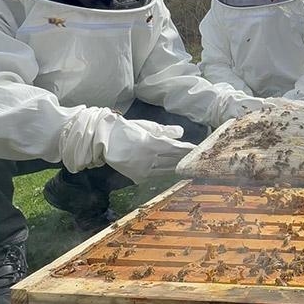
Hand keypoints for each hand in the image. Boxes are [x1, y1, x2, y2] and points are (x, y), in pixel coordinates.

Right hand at [60, 108, 196, 181]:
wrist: (105, 141)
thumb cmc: (128, 130)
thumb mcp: (148, 126)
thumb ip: (166, 131)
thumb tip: (181, 132)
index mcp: (152, 144)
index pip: (176, 149)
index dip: (188, 150)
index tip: (198, 150)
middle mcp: (148, 159)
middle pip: (173, 161)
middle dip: (186, 159)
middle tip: (197, 159)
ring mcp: (143, 170)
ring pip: (167, 170)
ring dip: (178, 167)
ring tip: (188, 165)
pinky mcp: (138, 177)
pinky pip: (156, 175)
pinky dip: (166, 172)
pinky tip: (173, 170)